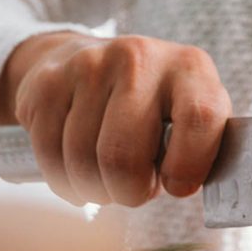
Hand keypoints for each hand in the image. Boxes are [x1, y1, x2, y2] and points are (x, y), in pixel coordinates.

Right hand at [0, 32, 231, 205]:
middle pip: (125, 154)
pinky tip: (80, 175)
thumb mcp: (194, 116)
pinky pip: (50, 156)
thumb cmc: (161, 107)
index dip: (189, 166)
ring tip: (111, 181)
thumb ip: (204, 147)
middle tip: (136, 192)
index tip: (178, 187)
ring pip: (83, 161)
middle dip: (130, 192)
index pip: (199, 119)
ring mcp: (90, 65)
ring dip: (97, 190)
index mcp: (191, 68)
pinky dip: (65, 182)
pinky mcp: (48, 82)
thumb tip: (192, 188)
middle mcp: (141, 58)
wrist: (96, 61)